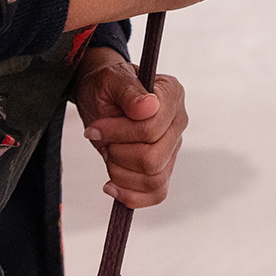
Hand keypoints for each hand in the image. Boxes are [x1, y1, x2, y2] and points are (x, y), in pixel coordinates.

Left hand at [73, 47, 185, 208]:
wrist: (102, 97)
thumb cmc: (106, 85)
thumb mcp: (110, 80)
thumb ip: (129, 92)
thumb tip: (148, 107)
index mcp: (172, 94)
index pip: (151, 129)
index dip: (118, 133)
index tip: (96, 127)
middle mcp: (179, 122)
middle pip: (153, 160)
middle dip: (118, 154)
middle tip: (102, 139)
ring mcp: (174, 147)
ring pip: (154, 180)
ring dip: (120, 173)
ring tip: (108, 154)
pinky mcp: (164, 168)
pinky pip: (157, 194)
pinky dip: (131, 196)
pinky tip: (111, 185)